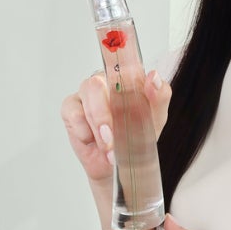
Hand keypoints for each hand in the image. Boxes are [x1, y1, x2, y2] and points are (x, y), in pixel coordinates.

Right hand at [60, 69, 171, 183]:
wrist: (121, 164)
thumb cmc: (137, 137)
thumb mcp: (155, 119)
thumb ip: (159, 97)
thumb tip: (153, 77)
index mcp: (127, 78)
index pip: (124, 65)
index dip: (125, 72)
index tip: (131, 91)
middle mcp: (105, 81)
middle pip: (97, 83)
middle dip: (104, 114)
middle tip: (112, 137)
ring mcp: (87, 93)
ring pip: (86, 96)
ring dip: (97, 125)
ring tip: (108, 146)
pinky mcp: (71, 108)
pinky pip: (73, 113)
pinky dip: (83, 130)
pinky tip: (92, 140)